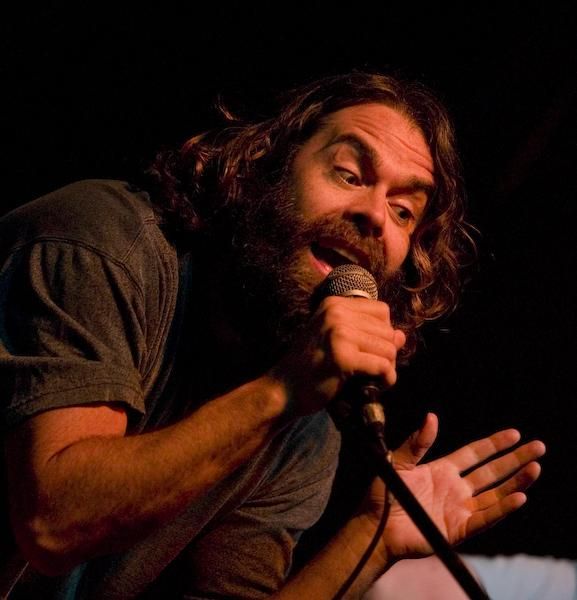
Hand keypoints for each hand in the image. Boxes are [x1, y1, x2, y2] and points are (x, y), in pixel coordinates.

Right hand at [268, 296, 405, 416]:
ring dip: (387, 368)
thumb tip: (402, 336)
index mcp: (334, 304)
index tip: (372, 351)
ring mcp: (339, 333)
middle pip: (387, 330)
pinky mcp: (343, 357)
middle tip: (375, 370)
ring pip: (388, 348)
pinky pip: (382, 365)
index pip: (381, 311)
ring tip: (374, 379)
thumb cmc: (310, 366)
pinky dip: (386, 379)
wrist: (283, 389)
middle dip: (387, 353)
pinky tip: (377, 387)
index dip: (383, 333)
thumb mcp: (335, 340)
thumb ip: (366, 333)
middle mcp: (337, 313)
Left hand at [363, 414, 544, 559]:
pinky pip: (486, 518)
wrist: (376, 526)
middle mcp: (456, 488)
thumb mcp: (398, 463)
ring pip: (495, 493)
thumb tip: (431, 417)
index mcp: (443, 470)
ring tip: (535, 468)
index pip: (475, 454)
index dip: (494, 444)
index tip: (514, 434)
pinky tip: (520, 497)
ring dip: (516, 482)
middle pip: (492, 471)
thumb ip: (417, 443)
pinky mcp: (459, 529)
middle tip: (538, 447)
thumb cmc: (383, 494)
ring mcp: (459, 509)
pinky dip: (503, 508)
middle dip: (515, 460)